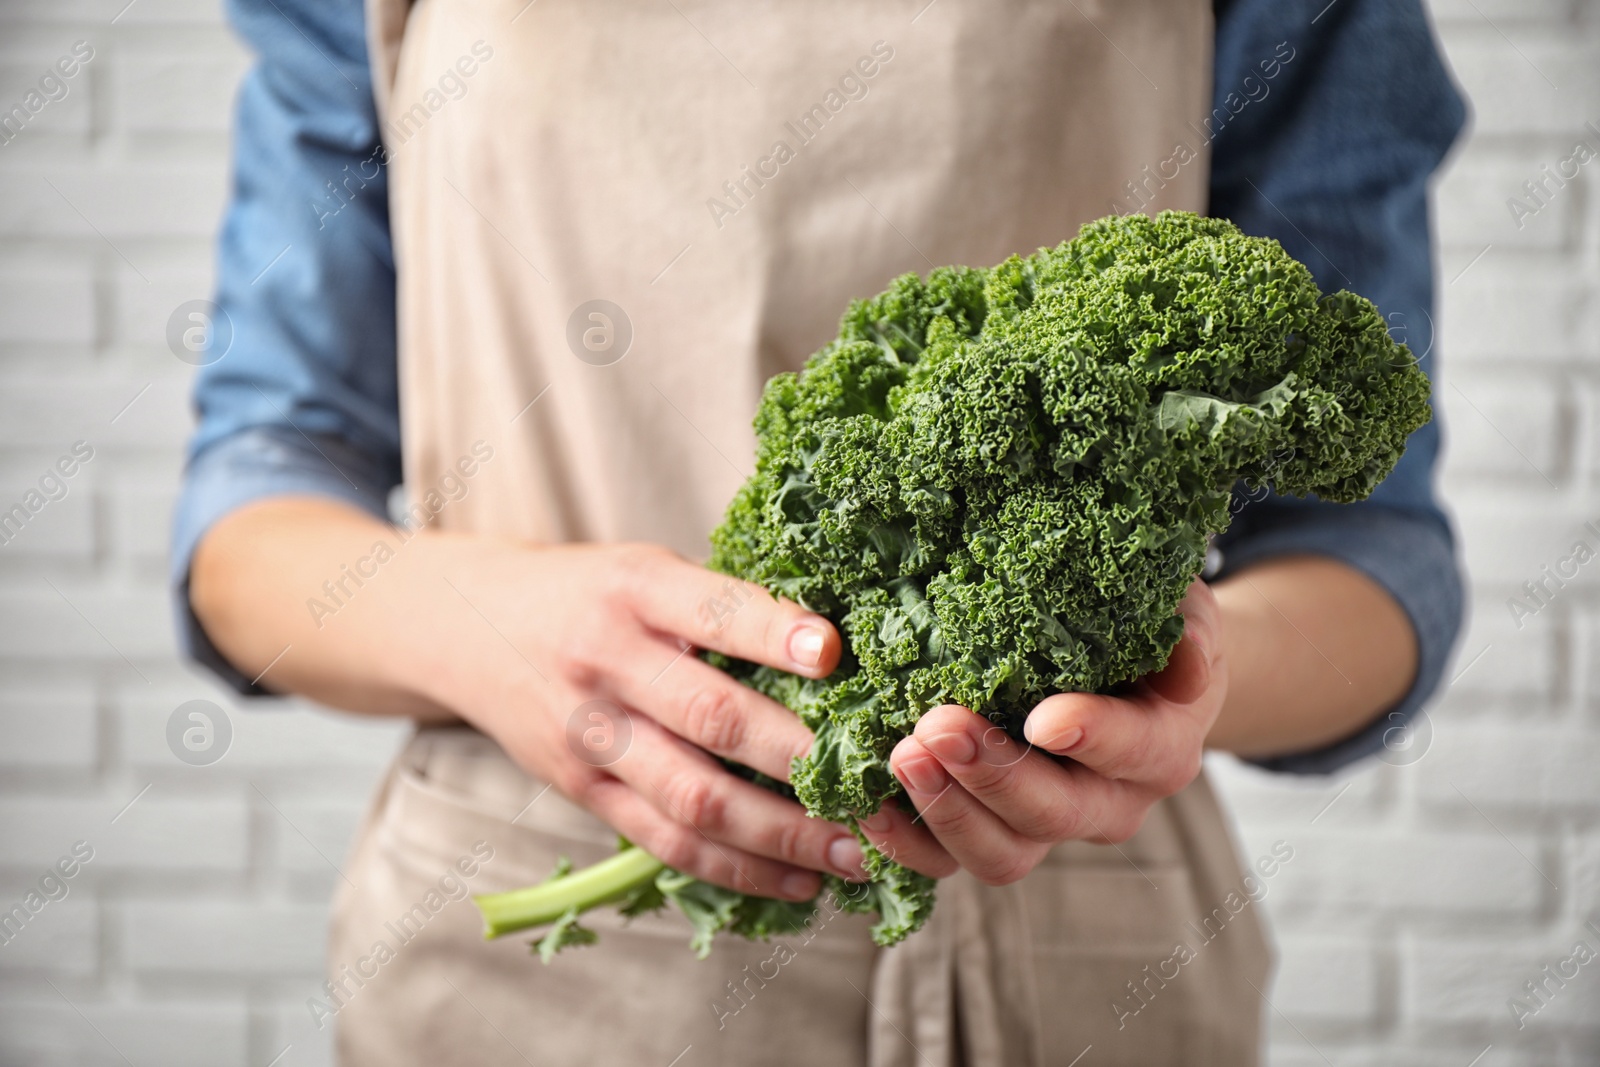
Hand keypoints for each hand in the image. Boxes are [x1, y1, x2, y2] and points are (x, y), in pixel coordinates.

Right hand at [422, 540, 868, 901]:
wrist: (469, 623)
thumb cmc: (590, 591)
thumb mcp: (646, 568)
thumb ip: (721, 604)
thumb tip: (842, 646)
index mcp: (635, 590)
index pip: (710, 612)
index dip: (772, 632)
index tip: (835, 652)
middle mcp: (609, 662)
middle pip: (710, 716)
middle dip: (799, 757)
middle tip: (877, 785)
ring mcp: (592, 735)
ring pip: (693, 797)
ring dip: (781, 835)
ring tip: (853, 854)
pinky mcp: (584, 790)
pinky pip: (665, 840)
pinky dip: (735, 868)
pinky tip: (796, 881)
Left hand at [861, 579, 1224, 885]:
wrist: (1124, 676)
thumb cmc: (1143, 629)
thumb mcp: (1176, 612)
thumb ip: (1182, 630)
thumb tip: (1185, 662)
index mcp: (1160, 748)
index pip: (1134, 751)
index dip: (1091, 738)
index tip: (1042, 718)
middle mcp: (1109, 802)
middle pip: (1055, 814)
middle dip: (994, 775)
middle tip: (940, 725)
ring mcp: (1048, 828)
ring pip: (1004, 853)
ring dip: (946, 811)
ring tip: (900, 754)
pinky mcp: (994, 834)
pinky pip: (948, 862)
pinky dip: (906, 843)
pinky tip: (868, 806)